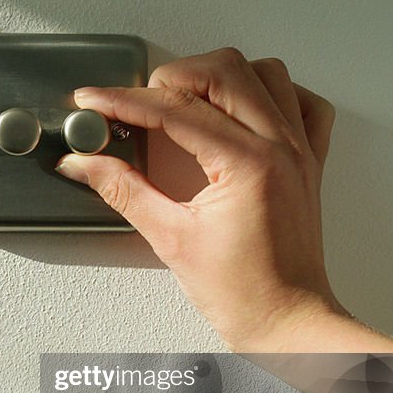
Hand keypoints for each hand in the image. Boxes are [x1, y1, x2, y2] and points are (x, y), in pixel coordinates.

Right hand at [55, 47, 343, 350]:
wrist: (286, 322)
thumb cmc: (242, 293)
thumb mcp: (170, 239)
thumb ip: (124, 190)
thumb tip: (84, 164)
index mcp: (248, 164)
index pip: (175, 109)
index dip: (124, 100)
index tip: (94, 100)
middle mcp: (281, 146)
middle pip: (224, 70)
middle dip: (171, 76)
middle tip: (137, 103)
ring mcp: (301, 149)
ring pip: (264, 72)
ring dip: (219, 76)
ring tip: (184, 100)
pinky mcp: (309, 160)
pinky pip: (301, 101)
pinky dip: (269, 92)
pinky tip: (240, 110)